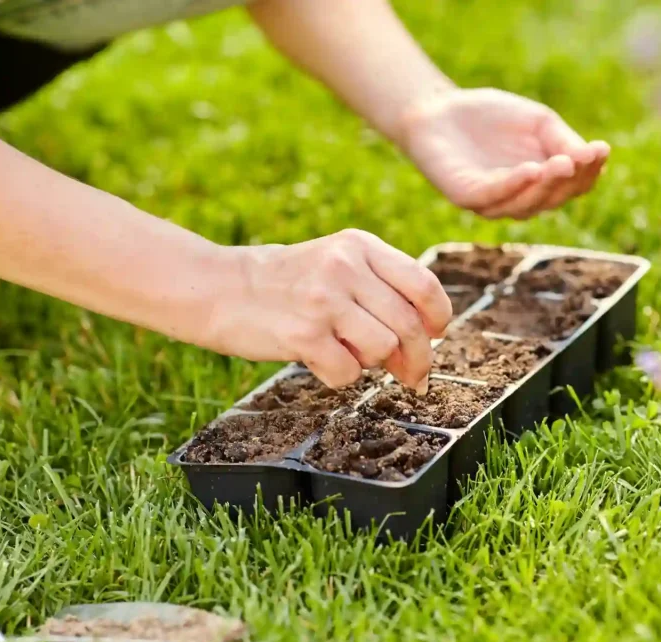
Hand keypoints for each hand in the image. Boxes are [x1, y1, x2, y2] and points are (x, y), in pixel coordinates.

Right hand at [201, 229, 450, 390]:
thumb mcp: (337, 264)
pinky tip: (321, 361)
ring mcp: (323, 301)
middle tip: (413, 377)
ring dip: (372, 363)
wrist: (221, 288)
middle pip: (409, 326)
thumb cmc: (287, 283)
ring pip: (383, 350)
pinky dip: (341, 376)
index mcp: (359, 246)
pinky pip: (348, 372)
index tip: (435, 336)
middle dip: (418, 360)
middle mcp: (344, 267)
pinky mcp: (303, 335)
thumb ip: (381, 290)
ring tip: (347, 352)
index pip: (424, 285)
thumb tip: (428, 342)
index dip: (439, 319)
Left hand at [398, 88, 610, 219]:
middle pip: (553, 199)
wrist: (439, 109)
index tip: (602, 149)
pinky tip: (531, 169)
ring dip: (546, 185)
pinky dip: (514, 184)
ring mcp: (492, 202)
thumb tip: (592, 155)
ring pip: (526, 205)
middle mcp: (519, 199)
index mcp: (541, 183)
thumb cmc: (491, 116)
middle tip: (583, 158)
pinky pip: (494, 196)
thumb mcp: (537, 121)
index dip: (590, 172)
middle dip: (571, 180)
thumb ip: (562, 139)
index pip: (573, 187)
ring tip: (562, 163)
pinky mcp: (466, 196)